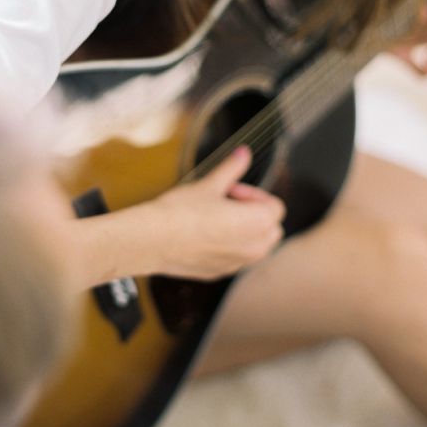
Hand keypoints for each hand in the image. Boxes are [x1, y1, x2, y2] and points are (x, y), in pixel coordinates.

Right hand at [145, 145, 285, 278]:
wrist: (152, 240)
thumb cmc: (181, 212)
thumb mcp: (210, 184)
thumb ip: (232, 168)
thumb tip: (244, 153)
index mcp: (259, 222)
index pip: (275, 206)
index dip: (253, 194)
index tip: (231, 190)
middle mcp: (255, 247)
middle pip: (270, 228)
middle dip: (254, 213)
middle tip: (225, 203)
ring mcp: (238, 264)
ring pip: (256, 246)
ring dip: (245, 232)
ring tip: (216, 219)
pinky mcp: (220, 273)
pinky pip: (235, 259)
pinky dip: (229, 247)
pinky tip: (204, 236)